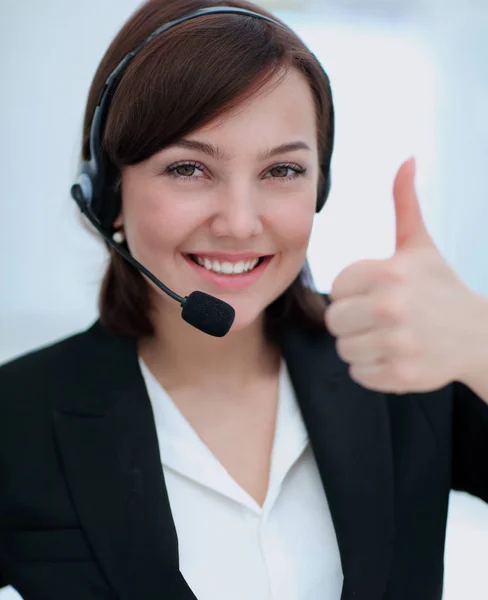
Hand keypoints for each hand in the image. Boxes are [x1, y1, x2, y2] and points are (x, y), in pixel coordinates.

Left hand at [324, 157, 479, 393]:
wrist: (478, 335)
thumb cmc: (440, 287)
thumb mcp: (421, 245)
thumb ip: (405, 203)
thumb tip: (407, 159)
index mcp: (389, 271)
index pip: (335, 288)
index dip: (354, 292)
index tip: (378, 292)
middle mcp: (392, 306)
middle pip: (334, 320)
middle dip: (353, 320)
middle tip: (381, 317)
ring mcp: (398, 343)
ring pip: (344, 349)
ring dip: (362, 345)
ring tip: (389, 335)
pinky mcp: (402, 375)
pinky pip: (359, 373)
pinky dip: (373, 368)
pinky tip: (396, 354)